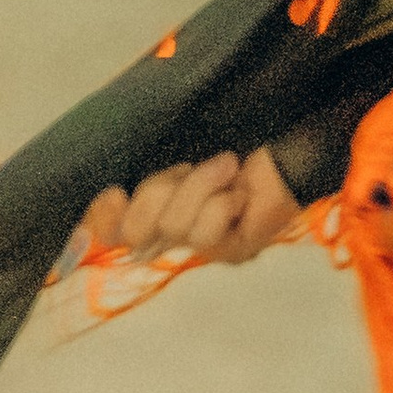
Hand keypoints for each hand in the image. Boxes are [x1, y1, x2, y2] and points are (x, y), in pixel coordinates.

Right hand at [76, 146, 299, 268]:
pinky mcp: (231, 252)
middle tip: (187, 168)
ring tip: (226, 168)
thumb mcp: (181, 148)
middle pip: (135, 231)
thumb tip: (112, 180)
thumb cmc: (237, 139)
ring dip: (200, 186)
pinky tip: (240, 193)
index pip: (110, 231)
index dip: (103, 220)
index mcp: (155, 202)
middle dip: (158, 191)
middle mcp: (175, 231)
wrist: (290, 144)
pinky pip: (206, 235)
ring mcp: (204, 247)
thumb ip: (147, 161)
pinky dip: (222, 202)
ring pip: (172, 227)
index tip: (114, 193)